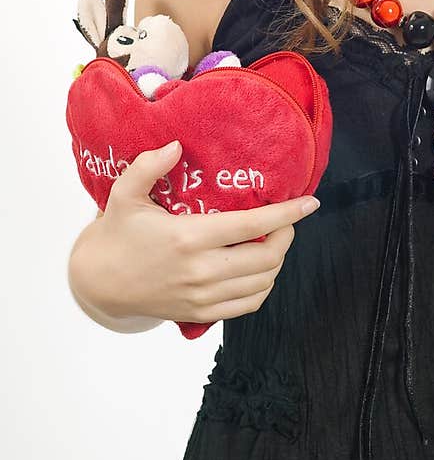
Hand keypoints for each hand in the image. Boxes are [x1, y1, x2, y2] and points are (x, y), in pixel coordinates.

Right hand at [70, 141, 321, 325]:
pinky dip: (264, 286)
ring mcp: (202, 296)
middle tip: (286, 220)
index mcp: (188, 237)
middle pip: (267, 256)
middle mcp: (201, 270)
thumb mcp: (123, 194)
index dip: (288, 214)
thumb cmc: (117, 234)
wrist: (98, 283)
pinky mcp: (201, 313)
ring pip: (263, 282)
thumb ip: (148, 166)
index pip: (252, 225)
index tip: (310, 203)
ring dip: (277, 260)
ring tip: (273, 240)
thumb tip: (176, 145)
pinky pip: (249, 304)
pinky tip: (260, 268)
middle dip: (286, 235)